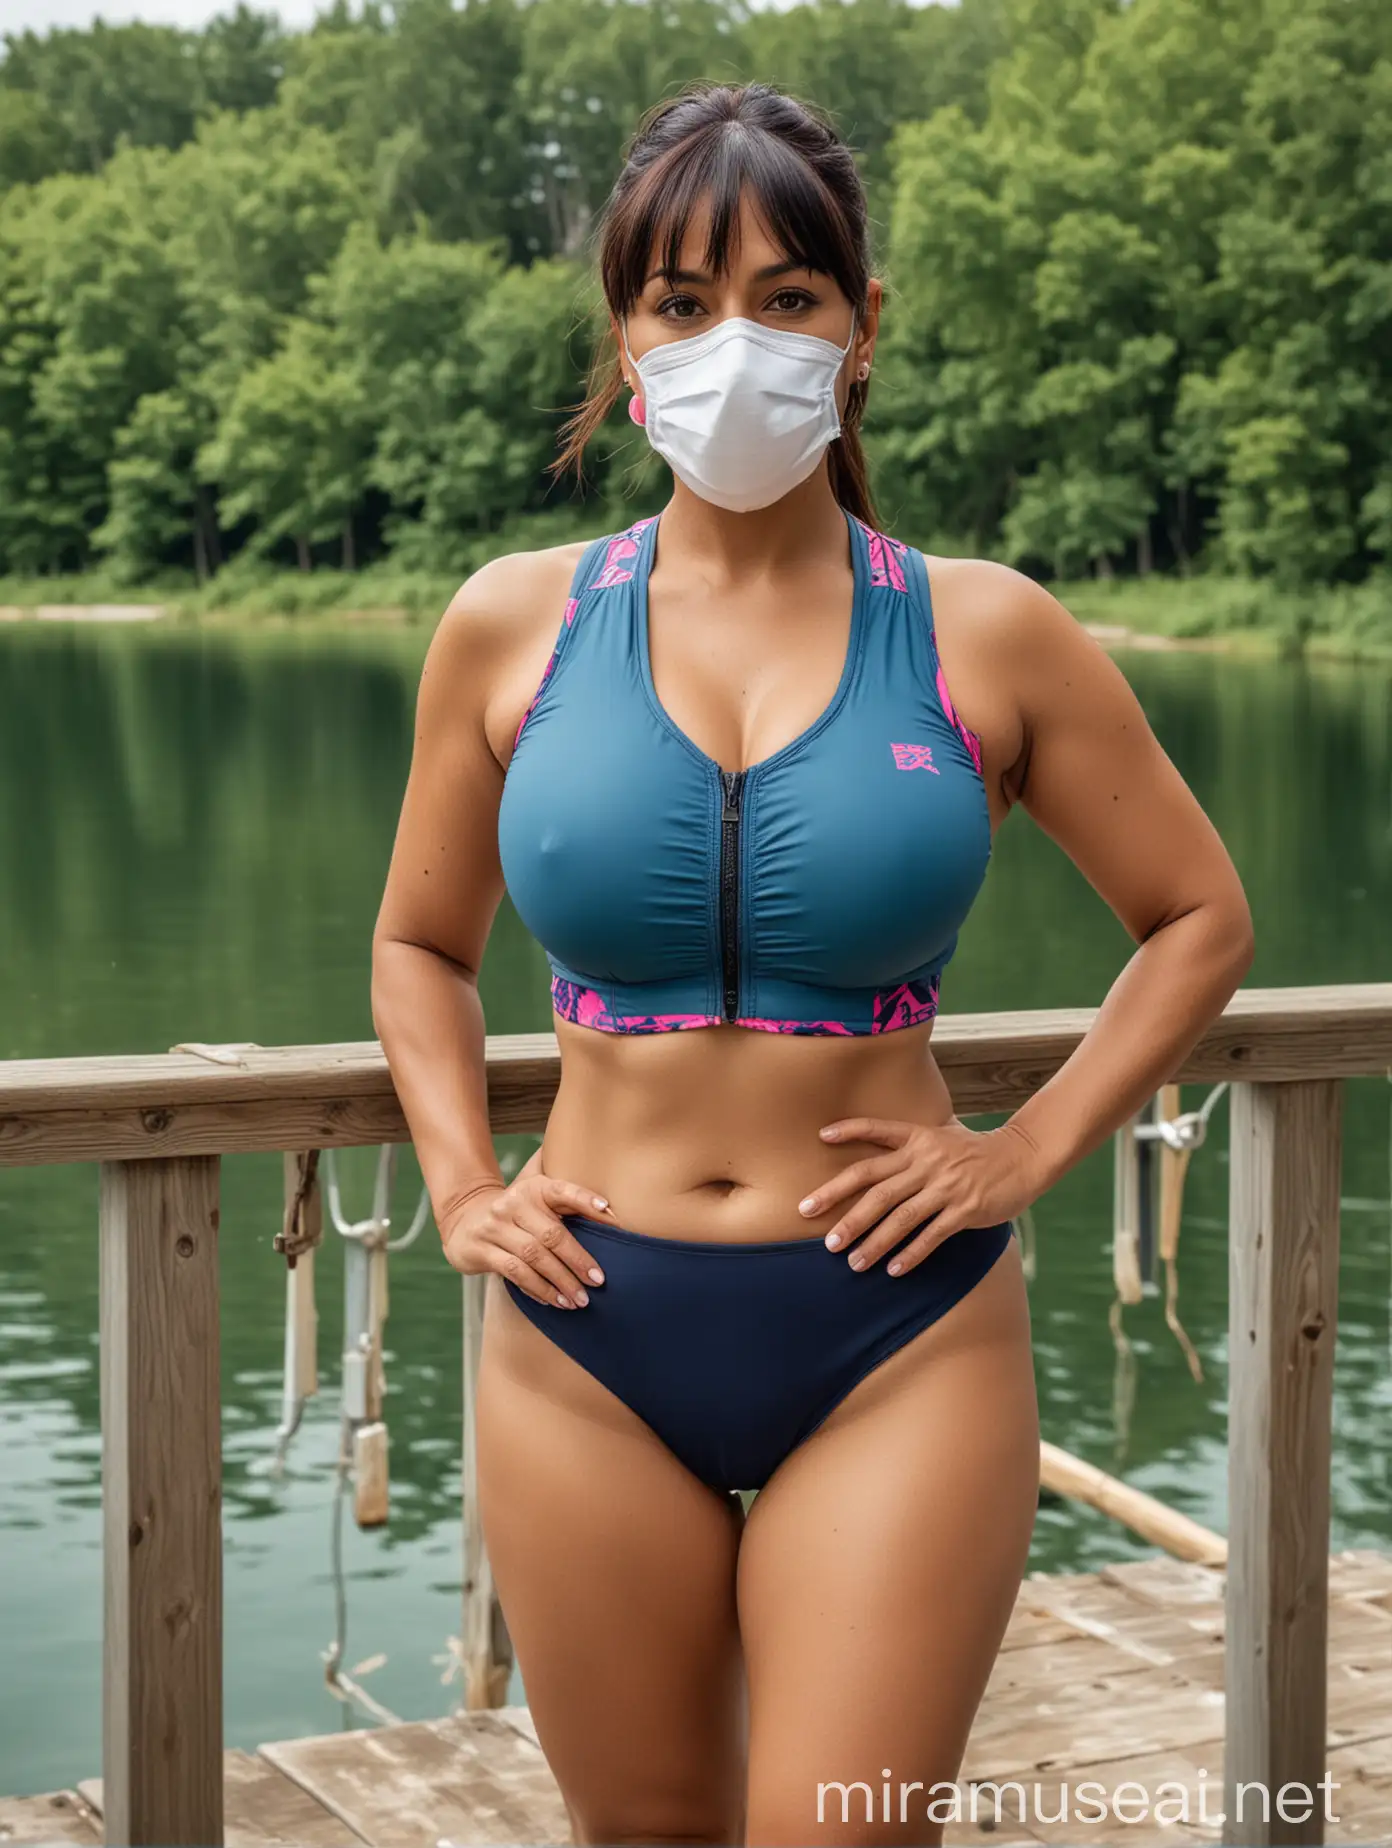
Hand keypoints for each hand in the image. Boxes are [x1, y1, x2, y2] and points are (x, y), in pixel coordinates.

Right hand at [438, 1164, 613, 1307]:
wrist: (465, 1218)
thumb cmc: (517, 1212)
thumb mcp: (537, 1199)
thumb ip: (567, 1203)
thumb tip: (612, 1214)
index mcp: (533, 1188)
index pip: (563, 1191)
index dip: (586, 1200)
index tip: (611, 1214)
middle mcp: (512, 1204)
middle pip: (551, 1234)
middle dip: (578, 1260)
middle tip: (598, 1281)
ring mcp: (494, 1227)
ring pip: (533, 1257)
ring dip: (560, 1282)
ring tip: (579, 1299)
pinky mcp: (481, 1250)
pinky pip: (514, 1273)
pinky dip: (537, 1289)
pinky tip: (554, 1301)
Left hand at [797, 1115, 1045, 1275]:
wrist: (1023, 1156)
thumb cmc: (976, 1150)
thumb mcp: (941, 1136)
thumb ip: (910, 1144)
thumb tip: (877, 1155)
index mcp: (918, 1139)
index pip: (877, 1131)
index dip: (849, 1131)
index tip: (820, 1138)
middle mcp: (926, 1161)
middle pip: (875, 1187)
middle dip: (844, 1211)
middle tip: (820, 1234)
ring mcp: (946, 1185)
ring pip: (900, 1217)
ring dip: (873, 1242)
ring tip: (852, 1262)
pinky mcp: (965, 1209)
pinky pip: (932, 1235)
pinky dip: (911, 1253)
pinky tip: (894, 1269)